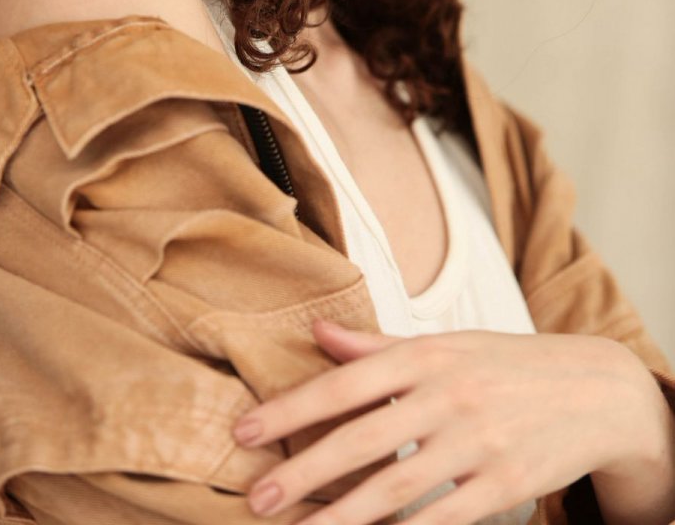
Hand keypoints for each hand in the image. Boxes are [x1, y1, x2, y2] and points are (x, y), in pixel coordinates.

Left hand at [231, 319, 657, 524]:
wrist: (594, 388)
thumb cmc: (505, 363)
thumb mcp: (445, 343)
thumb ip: (377, 347)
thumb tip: (317, 333)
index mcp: (425, 355)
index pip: (345, 383)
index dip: (292, 408)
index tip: (245, 431)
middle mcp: (447, 395)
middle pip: (363, 440)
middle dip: (305, 471)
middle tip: (257, 497)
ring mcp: (478, 442)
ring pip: (398, 488)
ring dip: (343, 517)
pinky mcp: (505, 485)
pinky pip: (447, 521)